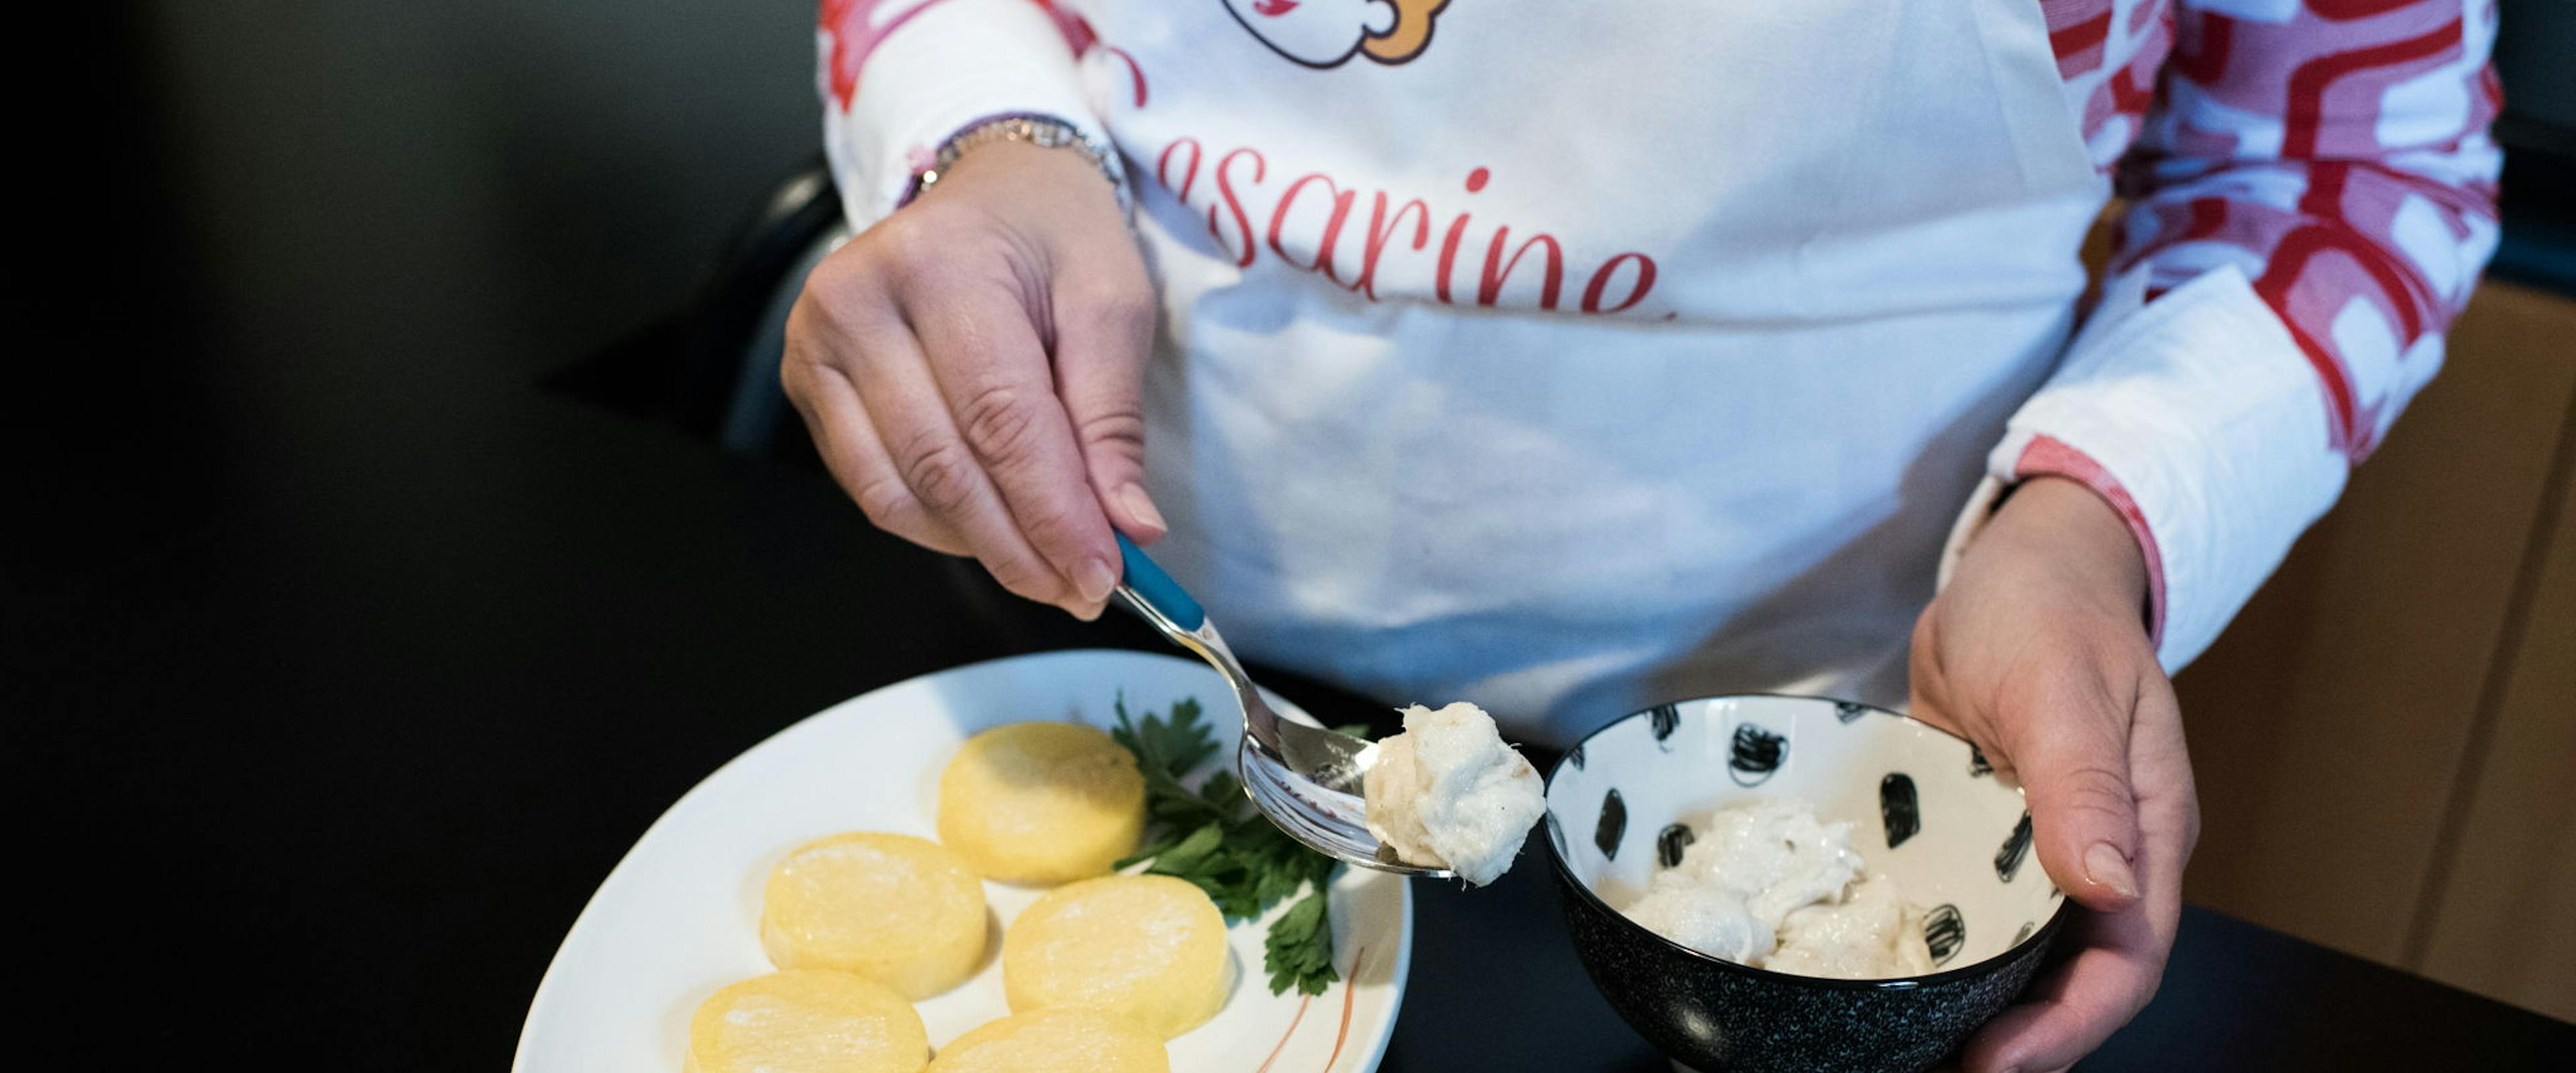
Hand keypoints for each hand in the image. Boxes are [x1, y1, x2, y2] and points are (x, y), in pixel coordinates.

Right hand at [783, 140, 1164, 617]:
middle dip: (1022, 545)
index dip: (1053, 513)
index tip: (1104, 576)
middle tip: (1083, 590)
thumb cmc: (1054, 236)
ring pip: (899, 491)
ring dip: (979, 548)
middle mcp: (860, 300)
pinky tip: (990, 529)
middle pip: (944, 466)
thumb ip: (1113, 419)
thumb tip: (1129, 526)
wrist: (987, 185)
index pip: (1000, 421)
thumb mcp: (1111, 303)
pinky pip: (870, 485)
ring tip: (1047, 568)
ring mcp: (818, 343)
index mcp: (943, 265)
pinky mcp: (807, 379)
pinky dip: (936, 526)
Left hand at [1908, 477, 2200, 1072]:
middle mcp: (2099, 858)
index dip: (2066, 1026)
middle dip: (2017, 1037)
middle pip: (2071, 979)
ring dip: (1973, 1004)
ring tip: (1906, 1046)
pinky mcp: (1986, 839)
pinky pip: (1968, 910)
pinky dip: (1937, 950)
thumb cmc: (2051, 610)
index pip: (2123, 962)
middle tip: (1937, 1067)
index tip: (1996, 1061)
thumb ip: (2082, 784)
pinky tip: (1885, 973)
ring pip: (2017, 955)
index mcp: (2146, 834)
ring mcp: (2039, 853)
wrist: (2016, 568)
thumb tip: (2107, 885)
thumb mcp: (2063, 686)